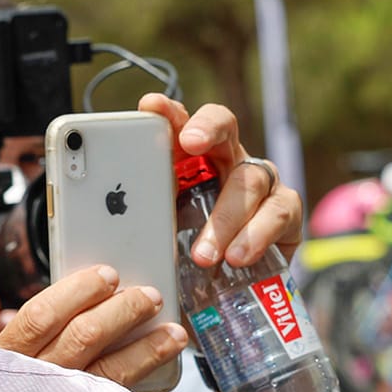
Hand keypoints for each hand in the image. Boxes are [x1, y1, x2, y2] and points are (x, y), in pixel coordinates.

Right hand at [0, 264, 186, 389]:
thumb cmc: (18, 390)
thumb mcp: (12, 360)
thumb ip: (45, 333)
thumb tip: (99, 299)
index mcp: (7, 356)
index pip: (41, 315)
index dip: (78, 291)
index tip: (108, 274)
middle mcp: (33, 381)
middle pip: (83, 337)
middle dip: (124, 311)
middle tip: (149, 297)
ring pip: (109, 369)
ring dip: (148, 345)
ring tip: (173, 332)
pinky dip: (143, 375)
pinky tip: (163, 362)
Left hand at [138, 93, 303, 269]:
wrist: (227, 285)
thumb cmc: (186, 249)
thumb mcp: (160, 233)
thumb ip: (141, 217)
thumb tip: (107, 221)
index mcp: (192, 159)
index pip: (181, 123)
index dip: (169, 112)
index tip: (152, 107)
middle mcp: (229, 160)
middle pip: (225, 127)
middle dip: (207, 129)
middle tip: (189, 142)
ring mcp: (261, 183)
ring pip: (251, 179)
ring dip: (226, 215)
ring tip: (204, 253)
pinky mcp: (284, 211)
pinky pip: (279, 212)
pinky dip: (257, 235)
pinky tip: (238, 257)